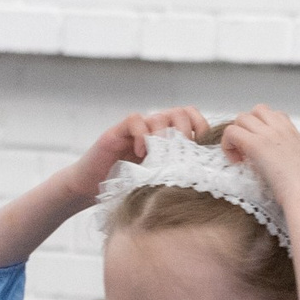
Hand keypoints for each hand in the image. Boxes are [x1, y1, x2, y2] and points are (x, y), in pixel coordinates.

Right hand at [60, 107, 208, 201]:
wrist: (90, 187)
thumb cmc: (127, 187)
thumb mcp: (159, 180)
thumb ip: (179, 172)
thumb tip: (209, 176)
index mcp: (168, 138)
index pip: (191, 117)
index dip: (201, 126)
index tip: (202, 146)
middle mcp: (153, 129)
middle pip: (179, 113)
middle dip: (185, 130)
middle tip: (180, 152)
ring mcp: (135, 129)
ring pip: (158, 116)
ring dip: (163, 134)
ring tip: (160, 155)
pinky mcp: (118, 132)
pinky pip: (135, 120)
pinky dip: (142, 134)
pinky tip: (141, 153)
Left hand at [221, 104, 299, 204]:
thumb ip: (288, 158)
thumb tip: (275, 162)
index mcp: (294, 134)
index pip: (274, 115)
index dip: (262, 128)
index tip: (261, 149)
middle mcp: (281, 129)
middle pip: (257, 111)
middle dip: (248, 127)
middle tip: (248, 151)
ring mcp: (268, 134)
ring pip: (241, 118)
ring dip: (237, 135)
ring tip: (241, 157)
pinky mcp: (256, 144)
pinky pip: (231, 132)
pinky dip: (228, 145)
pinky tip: (236, 162)